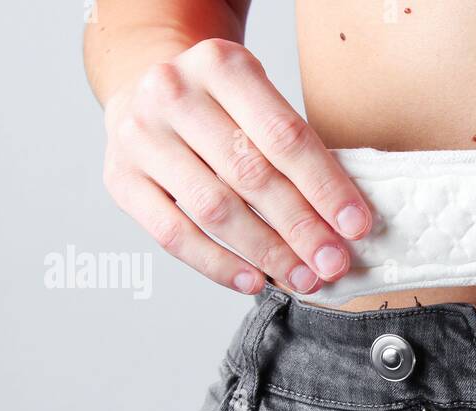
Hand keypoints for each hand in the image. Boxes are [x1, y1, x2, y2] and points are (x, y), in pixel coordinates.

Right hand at [100, 39, 371, 294]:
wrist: (144, 86)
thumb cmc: (217, 103)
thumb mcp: (257, 99)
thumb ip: (294, 148)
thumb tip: (341, 221)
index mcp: (221, 64)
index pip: (284, 136)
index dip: (325, 186)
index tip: (355, 226)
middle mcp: (173, 93)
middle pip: (250, 175)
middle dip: (300, 228)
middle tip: (333, 263)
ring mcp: (140, 136)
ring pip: (213, 208)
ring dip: (266, 252)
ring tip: (302, 277)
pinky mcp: (120, 178)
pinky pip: (173, 234)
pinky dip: (218, 264)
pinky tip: (253, 279)